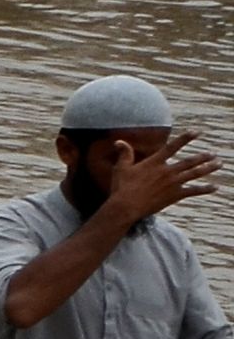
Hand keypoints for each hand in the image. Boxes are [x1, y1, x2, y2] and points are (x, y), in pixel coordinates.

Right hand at [100, 145, 215, 225]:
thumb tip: (119, 141)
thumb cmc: (122, 187)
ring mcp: (173, 183)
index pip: (172, 147)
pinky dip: (205, 189)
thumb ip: (124, 153)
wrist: (127, 206)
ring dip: (208, 168)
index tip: (196, 132)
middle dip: (203, 157)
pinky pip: (193, 191)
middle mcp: (167, 171)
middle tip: (213, 154)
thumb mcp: (121, 168)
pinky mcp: (175, 195)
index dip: (185, 138)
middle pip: (189, 161)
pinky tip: (214, 187)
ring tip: (219, 164)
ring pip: (195, 173)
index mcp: (155, 162)